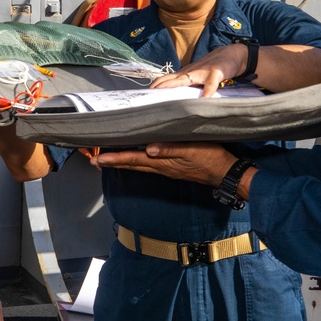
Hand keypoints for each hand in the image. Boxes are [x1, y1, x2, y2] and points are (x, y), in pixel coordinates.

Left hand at [92, 142, 236, 186]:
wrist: (226, 172)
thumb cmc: (211, 158)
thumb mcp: (192, 149)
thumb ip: (171, 149)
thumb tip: (149, 149)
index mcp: (163, 162)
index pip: (134, 159)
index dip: (116, 159)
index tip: (99, 159)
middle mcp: (162, 167)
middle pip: (132, 165)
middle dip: (113, 163)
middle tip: (94, 162)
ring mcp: (167, 169)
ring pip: (139, 166)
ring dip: (122, 163)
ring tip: (107, 161)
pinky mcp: (173, 168)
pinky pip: (149, 166)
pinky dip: (137, 162)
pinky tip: (135, 159)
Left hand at [150, 45, 247, 97]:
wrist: (231, 54)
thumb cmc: (212, 68)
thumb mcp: (198, 77)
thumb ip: (188, 86)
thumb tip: (176, 99)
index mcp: (185, 75)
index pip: (165, 80)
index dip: (154, 86)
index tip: (143, 95)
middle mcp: (190, 72)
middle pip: (170, 79)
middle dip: (158, 87)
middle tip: (146, 96)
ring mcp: (203, 72)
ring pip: (185, 79)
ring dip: (173, 86)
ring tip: (163, 95)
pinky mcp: (216, 73)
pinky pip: (211, 84)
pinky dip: (207, 92)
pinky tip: (204, 99)